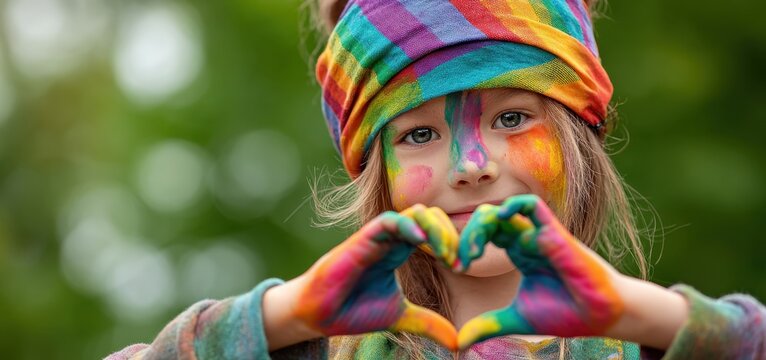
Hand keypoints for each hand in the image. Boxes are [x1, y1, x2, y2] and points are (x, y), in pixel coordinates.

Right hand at [292, 205, 458, 349]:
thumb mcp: (401, 317)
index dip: (453, 243)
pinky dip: (408, 226)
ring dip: (436, 229)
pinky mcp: (363, 239)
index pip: (436, 232)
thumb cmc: (354, 310)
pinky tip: (421, 242)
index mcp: (402, 251)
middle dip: (450, 235)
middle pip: (431, 217)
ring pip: (414, 213)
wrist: (320, 316)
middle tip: (458, 262)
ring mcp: (378, 237)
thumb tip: (458, 341)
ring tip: (445, 255)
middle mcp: (393, 240)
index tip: (463, 267)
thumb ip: (428, 323)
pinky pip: (389, 220)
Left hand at [456, 194, 623, 348]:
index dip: (465, 244)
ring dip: (482, 225)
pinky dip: (513, 206)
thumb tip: (460, 342)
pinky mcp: (555, 234)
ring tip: (474, 252)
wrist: (601, 316)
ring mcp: (539, 235)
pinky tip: (499, 220)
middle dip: (468, 235)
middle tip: (461, 260)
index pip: (484, 234)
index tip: (456, 266)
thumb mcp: (517, 319)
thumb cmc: (567, 313)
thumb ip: (489, 325)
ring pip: (503, 211)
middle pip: (488, 220)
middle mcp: (526, 240)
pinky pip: (533, 206)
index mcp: (517, 253)